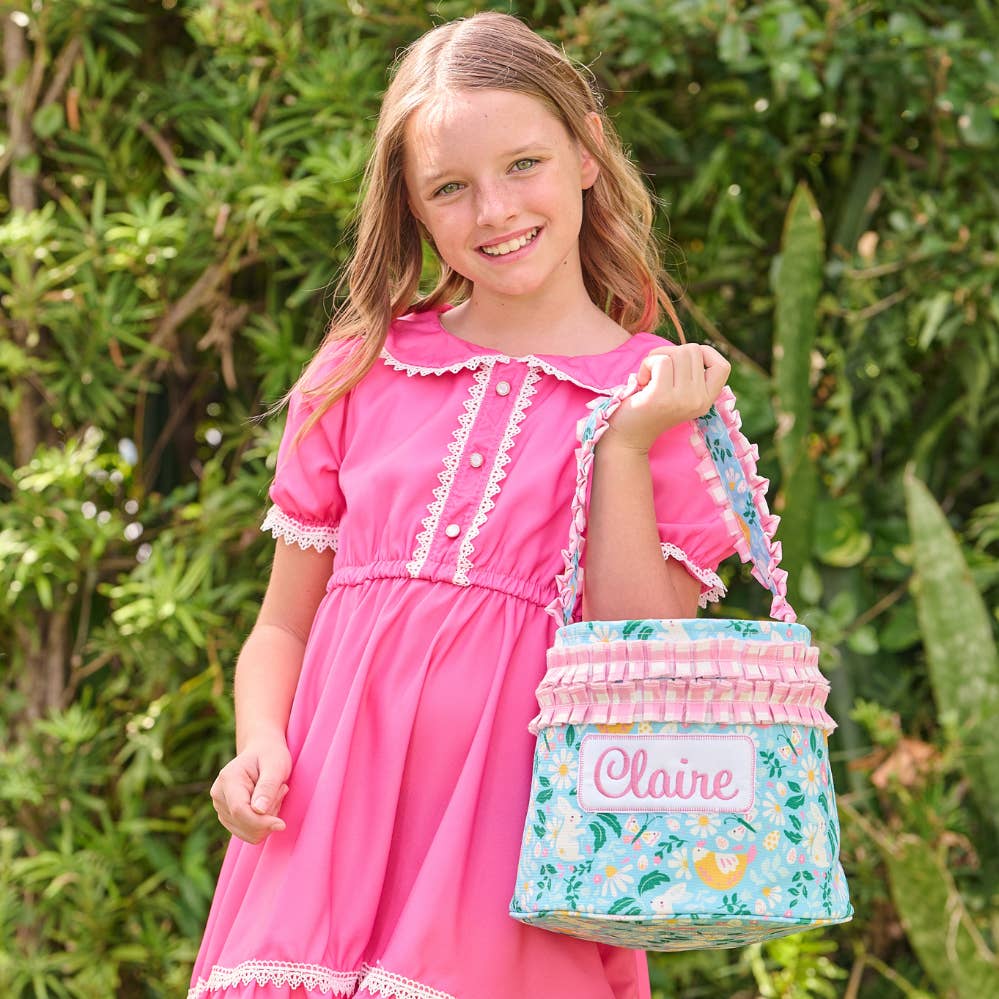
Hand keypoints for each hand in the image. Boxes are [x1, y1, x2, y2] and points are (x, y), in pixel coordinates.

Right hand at [210, 732, 291, 844]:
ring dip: (268, 818)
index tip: (281, 824)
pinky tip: (268, 803)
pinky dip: (263, 823)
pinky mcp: (227, 817)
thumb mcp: (275, 766)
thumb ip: (267, 787)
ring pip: (248, 833)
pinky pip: (249, 833)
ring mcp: (220, 808)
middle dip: (268, 815)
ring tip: (273, 794)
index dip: (261, 822)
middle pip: (244, 825)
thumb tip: (258, 811)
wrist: (262, 751)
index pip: (240, 810)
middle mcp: (218, 795)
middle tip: (281, 790)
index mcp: (228, 779)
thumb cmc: (271, 755)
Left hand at [604, 343, 730, 453]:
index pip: (723, 366)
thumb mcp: (680, 393)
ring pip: (678, 353)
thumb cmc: (651, 408)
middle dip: (672, 352)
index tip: (683, 362)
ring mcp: (682, 399)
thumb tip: (692, 349)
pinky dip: (646, 364)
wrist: (628, 438)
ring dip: (657, 357)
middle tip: (657, 371)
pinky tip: (641, 381)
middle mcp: (699, 400)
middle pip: (694, 351)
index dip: (706, 354)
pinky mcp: (661, 397)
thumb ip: (690, 374)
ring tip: (649, 377)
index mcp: (707, 400)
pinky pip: (660, 361)